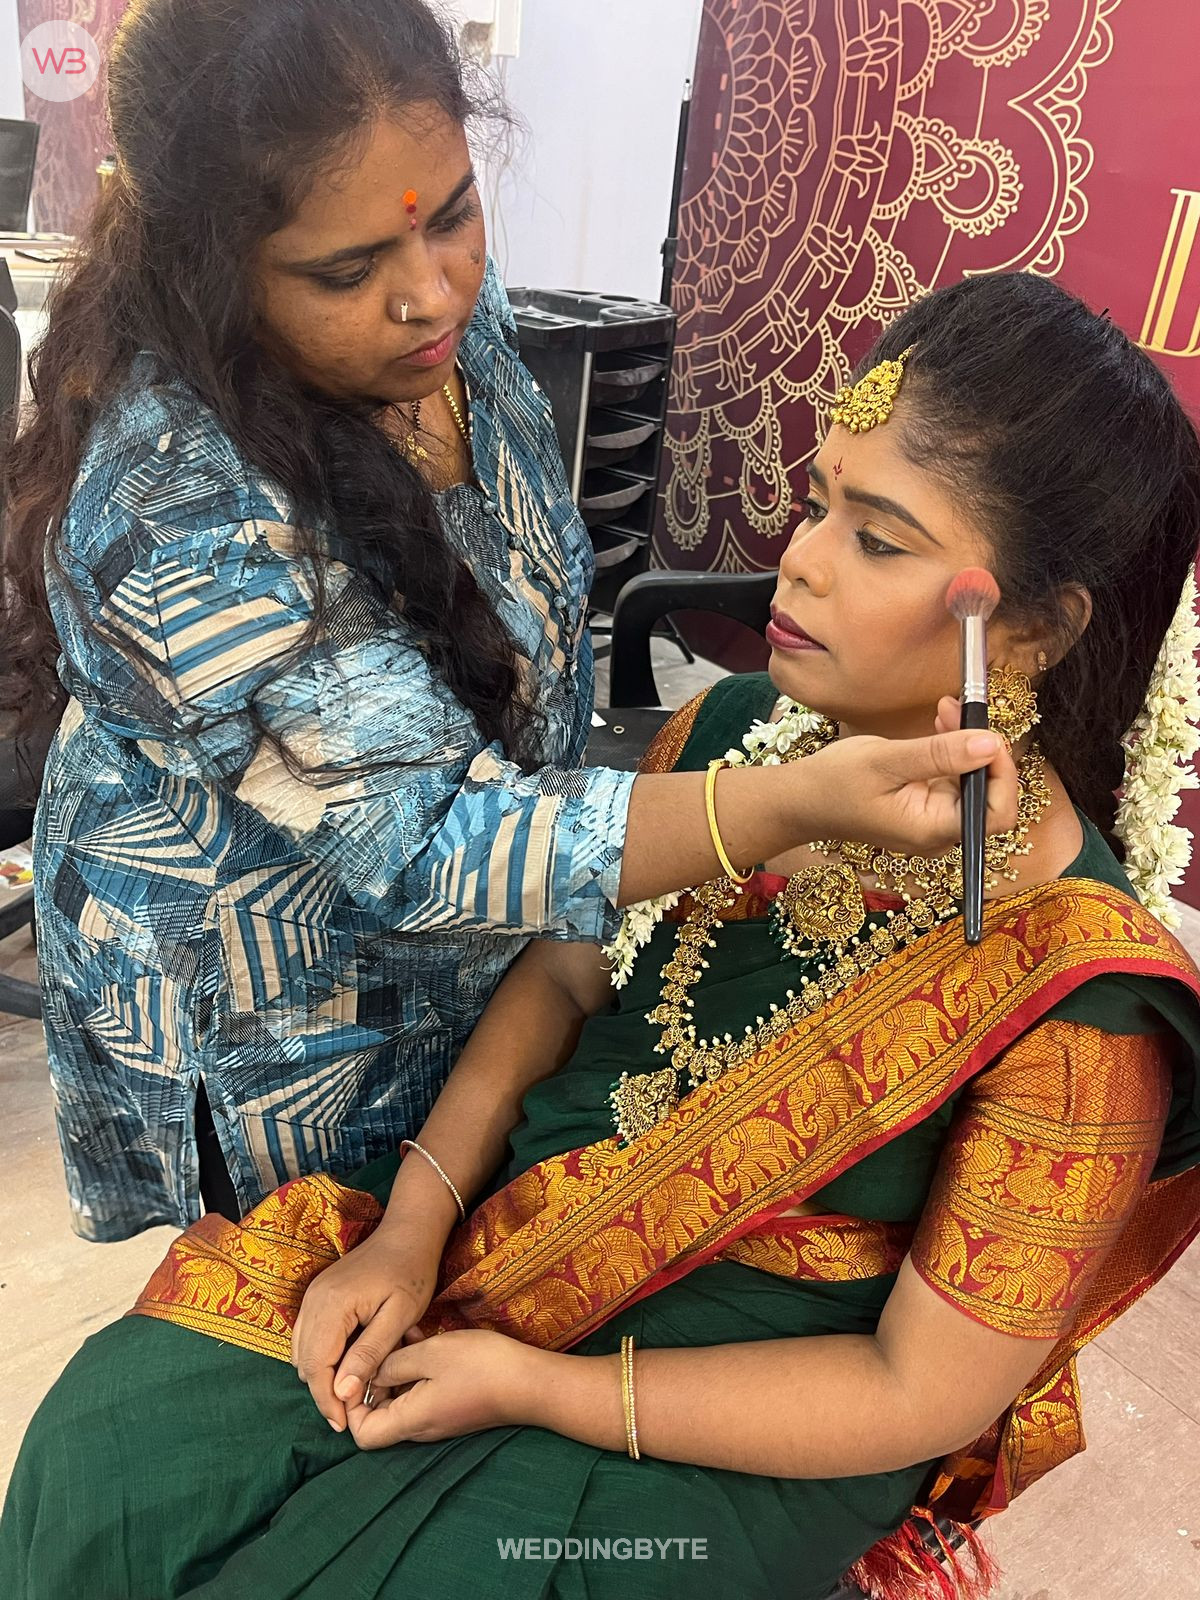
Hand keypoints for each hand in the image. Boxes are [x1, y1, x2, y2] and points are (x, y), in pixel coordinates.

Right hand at [291, 1229, 439, 1431]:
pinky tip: (347, 1365)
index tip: (344, 1426)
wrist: (408, 1232)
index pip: (316, 1367)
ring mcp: (312, 1296)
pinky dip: (322, 1357)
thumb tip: (343, 1393)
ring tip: (351, 1392)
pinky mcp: (318, 1295)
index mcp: (331, 1305)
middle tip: (350, 1413)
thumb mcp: (400, 1315)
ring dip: (322, 1376)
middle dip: (323, 1392)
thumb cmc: (411, 1271)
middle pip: (304, 1362)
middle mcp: (313, 1301)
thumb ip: (370, 1353)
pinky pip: (309, 1336)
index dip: (327, 1401)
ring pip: (302, 1352)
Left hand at [346, 1328, 540, 1449]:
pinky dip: (416, 1370)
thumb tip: (369, 1372)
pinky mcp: (453, 1407)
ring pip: (401, 1400)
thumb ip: (392, 1364)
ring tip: (405, 1335)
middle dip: (374, 1380)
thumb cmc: (480, 1367)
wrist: (531, 1382)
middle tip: (381, 1345)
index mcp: (411, 1420)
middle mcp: (421, 1427)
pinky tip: (426, 1340)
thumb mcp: (430, 1354)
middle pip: (379, 1417)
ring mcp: (439, 1419)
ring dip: (397, 1370)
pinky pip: (422, 1394)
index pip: (362, 1434)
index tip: (357, 1370)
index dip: (351, 1405)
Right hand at [801, 723, 1016, 854]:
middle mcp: (939, 830)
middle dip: (983, 750)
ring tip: (946, 709)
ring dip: (966, 743)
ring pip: (972, 781)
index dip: (1003, 775)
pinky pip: (953, 777)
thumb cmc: (833, 785)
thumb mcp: (885, 761)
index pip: (996, 812)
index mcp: (932, 830)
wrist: (801, 800)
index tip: (988, 736)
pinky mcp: (925, 804)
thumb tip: (989, 743)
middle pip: (988, 794)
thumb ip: (939, 754)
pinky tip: (939, 724)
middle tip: (961, 711)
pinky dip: (951, 749)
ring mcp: (933, 818)